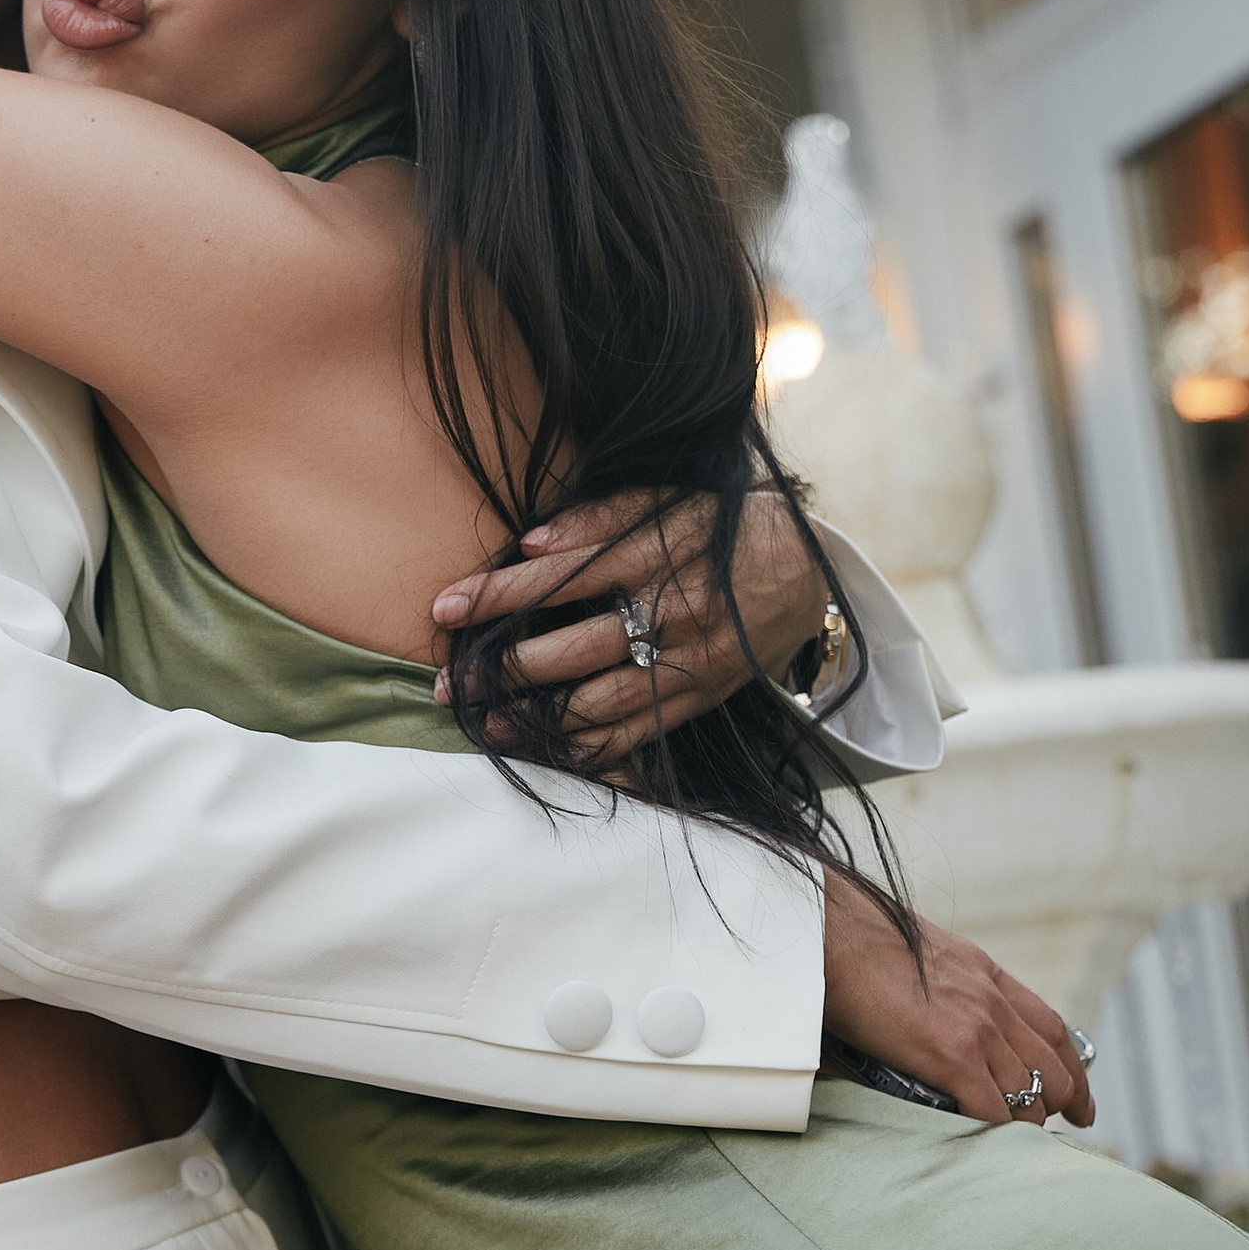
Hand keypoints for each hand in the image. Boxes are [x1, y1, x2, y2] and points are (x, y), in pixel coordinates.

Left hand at [431, 484, 825, 766]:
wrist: (806, 571)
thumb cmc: (721, 526)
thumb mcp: (668, 501)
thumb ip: (598, 518)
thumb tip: (527, 542)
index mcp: (656, 556)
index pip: (558, 578)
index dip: (496, 594)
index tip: (442, 608)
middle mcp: (671, 614)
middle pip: (570, 651)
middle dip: (500, 670)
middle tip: (446, 683)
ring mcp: (686, 664)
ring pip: (600, 702)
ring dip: (535, 718)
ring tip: (483, 722)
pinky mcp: (698, 698)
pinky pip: (638, 732)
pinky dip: (589, 747)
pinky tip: (546, 748)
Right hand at [820, 877, 1095, 1130]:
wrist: (833, 934)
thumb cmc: (857, 942)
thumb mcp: (922, 953)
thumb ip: (943, 984)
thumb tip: (929, 1015)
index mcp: (987, 975)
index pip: (1052, 1029)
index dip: (1073, 1069)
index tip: (1080, 1099)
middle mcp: (993, 1002)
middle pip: (1054, 1068)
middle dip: (1060, 1105)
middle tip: (1049, 1128)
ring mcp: (978, 1030)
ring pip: (1029, 1096)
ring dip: (1023, 1124)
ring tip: (1009, 1141)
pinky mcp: (952, 1056)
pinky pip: (993, 1111)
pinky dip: (993, 1131)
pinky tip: (984, 1140)